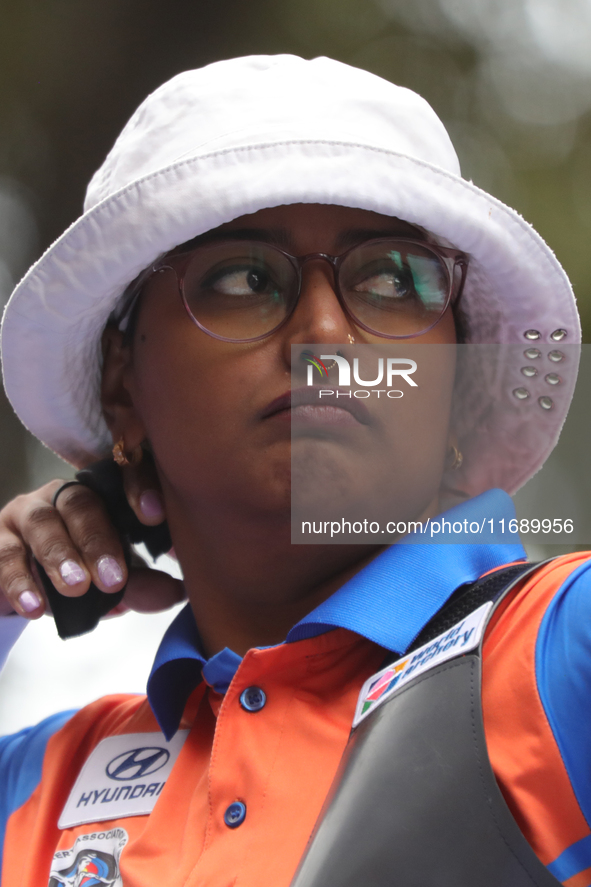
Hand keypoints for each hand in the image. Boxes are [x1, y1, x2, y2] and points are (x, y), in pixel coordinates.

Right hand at [0, 462, 184, 618]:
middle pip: (81, 503)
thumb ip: (140, 584)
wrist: (23, 587)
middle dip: (98, 539)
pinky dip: (19, 582)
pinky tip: (34, 607)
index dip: (139, 488)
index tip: (156, 514)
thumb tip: (176, 593)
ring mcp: (25, 513)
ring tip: (76, 587)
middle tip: (113, 577)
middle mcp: (62, 495)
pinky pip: (5, 556)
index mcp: (99, 494)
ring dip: (59, 555)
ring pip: (41, 522)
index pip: (121, 477)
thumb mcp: (110, 578)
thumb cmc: (77, 570)